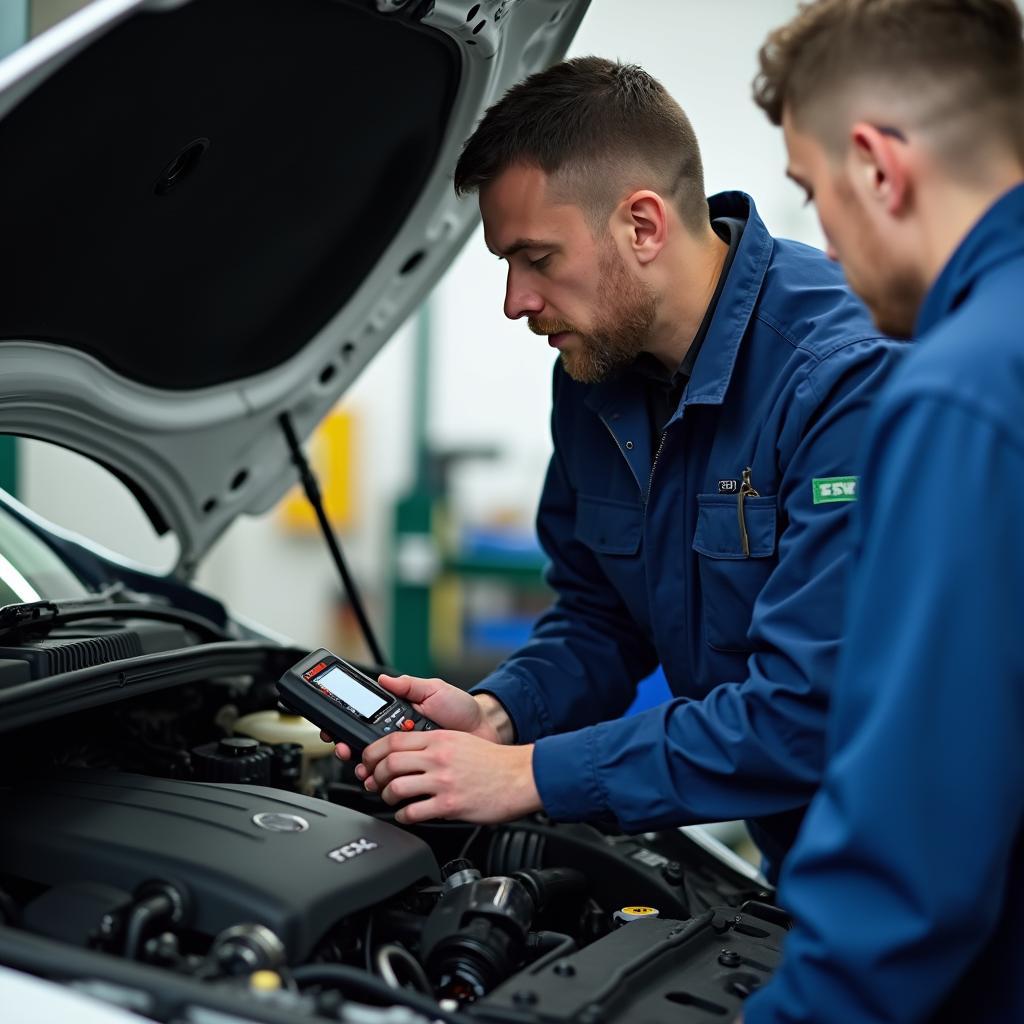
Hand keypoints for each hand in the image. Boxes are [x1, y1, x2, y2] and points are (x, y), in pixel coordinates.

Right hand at [320, 674, 503, 765]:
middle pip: (364, 746)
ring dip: (365, 768)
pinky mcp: (418, 773)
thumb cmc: (460, 709)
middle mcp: (400, 737)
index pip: (364, 720)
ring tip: (365, 769)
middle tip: (347, 751)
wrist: (483, 730)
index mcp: (398, 715)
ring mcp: (408, 756)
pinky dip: (388, 783)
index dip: (346, 726)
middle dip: (349, 749)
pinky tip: (383, 783)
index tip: (334, 729)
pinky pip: (398, 781)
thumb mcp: (434, 690)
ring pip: (377, 766)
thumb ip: (409, 686)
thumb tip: (384, 679)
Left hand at [360, 730, 540, 824]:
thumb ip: (432, 743)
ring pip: (396, 787)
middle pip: (389, 763)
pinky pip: (414, 812)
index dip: (373, 752)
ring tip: (390, 800)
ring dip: (386, 797)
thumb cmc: (492, 761)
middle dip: (374, 776)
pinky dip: (403, 816)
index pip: (393, 740)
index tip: (368, 760)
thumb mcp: (459, 741)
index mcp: (438, 738)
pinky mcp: (449, 804)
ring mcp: (442, 781)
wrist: (519, 776)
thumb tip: (406, 752)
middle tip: (374, 782)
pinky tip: (406, 815)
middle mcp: (437, 757)